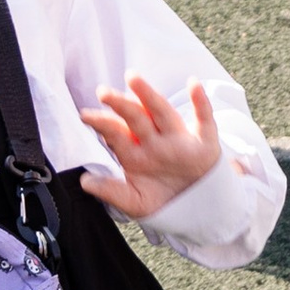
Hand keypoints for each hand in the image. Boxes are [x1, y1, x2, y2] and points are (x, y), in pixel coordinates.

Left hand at [78, 73, 220, 219]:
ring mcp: (179, 140)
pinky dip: (201, 102)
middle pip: (136, 118)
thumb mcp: (134, 201)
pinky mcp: (204, 144)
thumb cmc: (162, 201)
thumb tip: (85, 182)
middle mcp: (155, 142)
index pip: (118, 134)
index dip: (103, 124)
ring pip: (163, 112)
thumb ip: (111, 192)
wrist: (196, 210)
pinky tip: (194, 84)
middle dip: (119, 104)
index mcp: (136, 153)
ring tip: (133, 79)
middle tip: (102, 92)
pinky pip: (205, 120)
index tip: (86, 116)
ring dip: (149, 95)